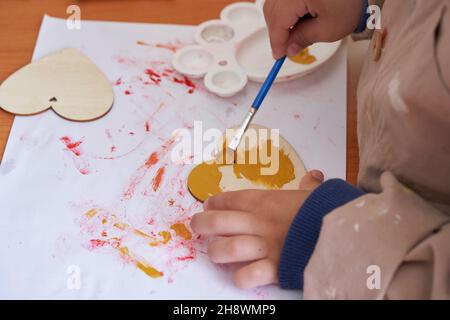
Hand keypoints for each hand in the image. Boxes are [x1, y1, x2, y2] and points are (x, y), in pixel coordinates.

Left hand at [190, 170, 323, 288]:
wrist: (342, 231)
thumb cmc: (326, 211)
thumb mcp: (314, 194)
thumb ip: (308, 186)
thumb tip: (313, 176)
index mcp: (265, 202)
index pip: (229, 199)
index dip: (214, 203)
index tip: (209, 205)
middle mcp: (259, 223)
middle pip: (218, 222)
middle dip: (202, 224)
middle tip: (198, 226)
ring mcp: (264, 246)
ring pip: (226, 249)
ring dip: (216, 252)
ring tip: (214, 252)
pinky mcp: (274, 268)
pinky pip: (247, 276)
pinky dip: (240, 278)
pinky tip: (239, 275)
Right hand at [263, 0, 363, 57]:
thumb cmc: (350, 3)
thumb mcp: (329, 28)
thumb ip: (304, 39)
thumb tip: (288, 50)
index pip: (278, 22)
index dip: (277, 41)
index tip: (278, 56)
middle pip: (272, 11)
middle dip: (277, 31)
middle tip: (285, 47)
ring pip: (274, 3)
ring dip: (279, 20)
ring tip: (291, 34)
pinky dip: (284, 10)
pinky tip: (294, 20)